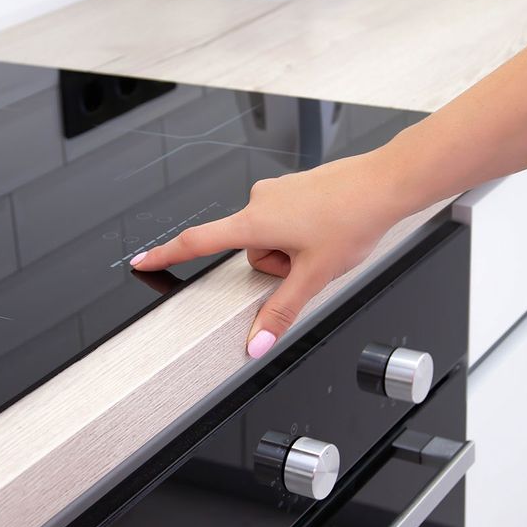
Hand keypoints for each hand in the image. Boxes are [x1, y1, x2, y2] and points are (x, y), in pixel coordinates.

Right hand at [130, 149, 412, 357]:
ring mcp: (276, 191)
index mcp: (255, 222)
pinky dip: (302, 232)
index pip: (198, 243)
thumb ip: (281, 311)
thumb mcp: (314, 275)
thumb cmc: (352, 218)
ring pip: (270, 237)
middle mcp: (259, 201)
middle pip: (250, 251)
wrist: (384, 183)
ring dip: (291, 249)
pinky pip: (286, 220)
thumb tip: (257, 343)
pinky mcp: (292, 188)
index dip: (166, 255)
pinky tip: (328, 228)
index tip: (142, 260)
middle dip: (276, 265)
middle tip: (310, 260)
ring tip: (323, 241)